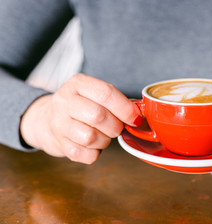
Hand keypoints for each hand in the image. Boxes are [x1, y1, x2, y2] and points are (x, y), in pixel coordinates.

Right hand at [20, 73, 141, 163]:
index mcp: (78, 83)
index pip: (106, 93)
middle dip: (116, 126)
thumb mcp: (94, 93)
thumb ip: (116, 101)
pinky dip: (95, 152)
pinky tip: (92, 145)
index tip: (136, 118)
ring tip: (103, 135)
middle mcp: (64, 101)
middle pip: (99, 116)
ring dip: (105, 140)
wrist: (47, 119)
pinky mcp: (59, 144)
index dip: (125, 108)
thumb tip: (138, 116)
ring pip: (91, 137)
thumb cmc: (81, 106)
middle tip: (118, 128)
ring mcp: (58, 123)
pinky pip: (85, 154)